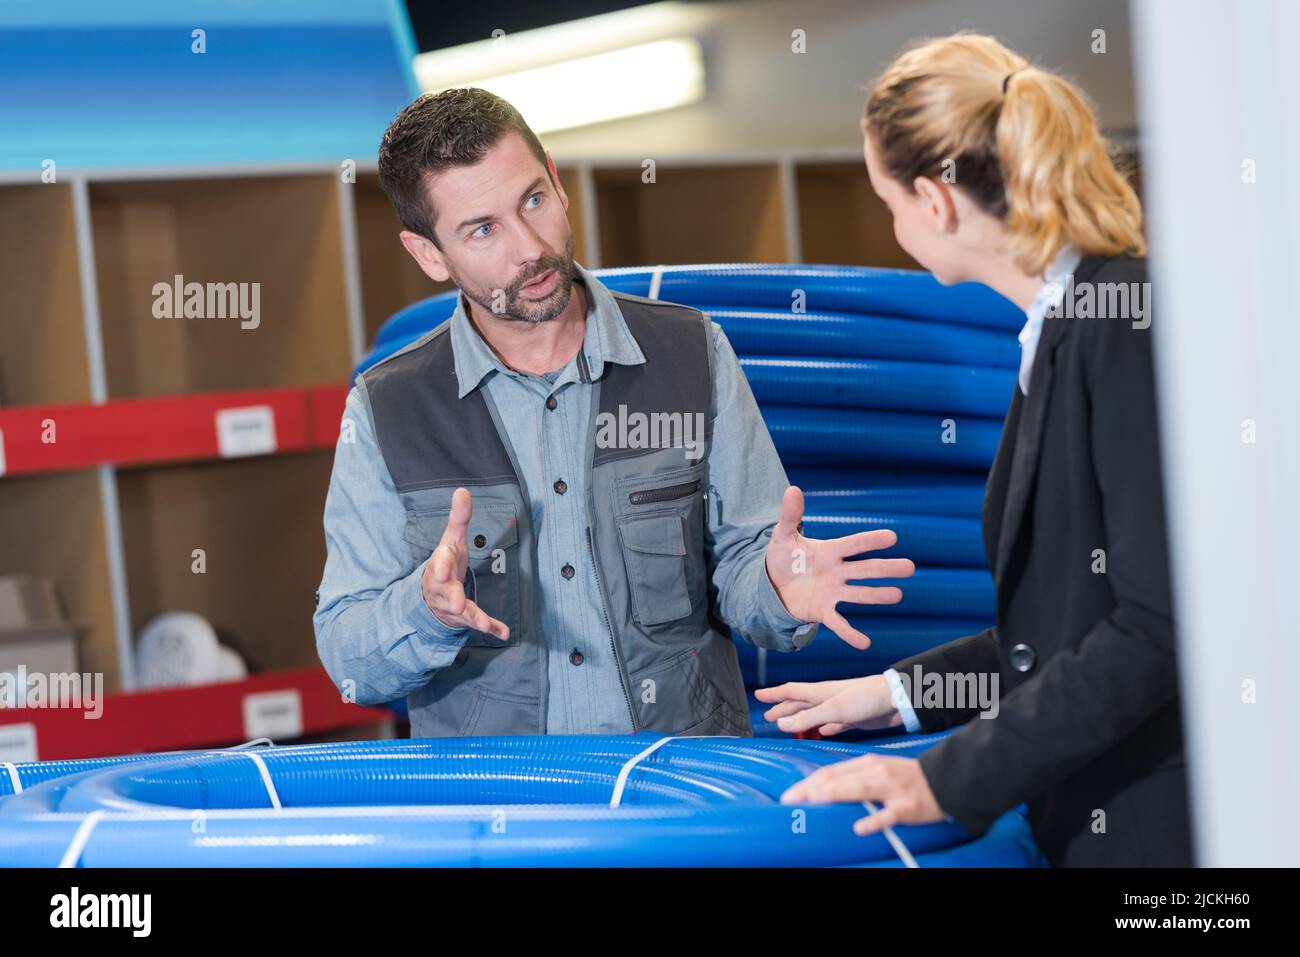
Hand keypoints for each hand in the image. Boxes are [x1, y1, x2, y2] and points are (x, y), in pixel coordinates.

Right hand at [420, 487, 509, 639]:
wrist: (430, 596)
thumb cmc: (445, 562)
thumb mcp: (451, 539)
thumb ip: (458, 517)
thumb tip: (462, 490)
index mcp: (440, 565)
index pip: (439, 564)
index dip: (439, 567)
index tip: (440, 572)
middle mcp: (443, 588)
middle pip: (446, 593)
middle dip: (451, 598)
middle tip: (458, 604)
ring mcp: (452, 605)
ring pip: (462, 613)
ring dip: (474, 618)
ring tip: (485, 625)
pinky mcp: (465, 618)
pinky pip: (477, 623)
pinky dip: (491, 628)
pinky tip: (503, 632)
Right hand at [754, 675, 901, 734]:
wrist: (897, 700)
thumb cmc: (867, 698)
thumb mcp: (834, 709)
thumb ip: (808, 717)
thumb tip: (781, 723)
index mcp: (820, 692)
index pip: (791, 691)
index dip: (774, 694)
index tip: (758, 694)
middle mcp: (828, 698)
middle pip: (799, 703)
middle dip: (783, 708)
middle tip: (768, 714)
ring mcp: (841, 708)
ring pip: (814, 713)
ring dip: (799, 718)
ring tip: (788, 723)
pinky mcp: (854, 718)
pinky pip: (833, 723)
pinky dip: (824, 727)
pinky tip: (823, 732)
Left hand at [765, 486, 915, 647]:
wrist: (773, 585)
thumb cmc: (783, 558)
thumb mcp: (782, 536)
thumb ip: (790, 516)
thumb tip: (792, 488)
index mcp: (830, 552)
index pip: (854, 544)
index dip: (870, 541)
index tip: (892, 537)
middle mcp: (837, 572)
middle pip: (865, 569)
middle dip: (886, 568)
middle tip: (910, 567)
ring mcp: (833, 592)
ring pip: (859, 594)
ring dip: (877, 596)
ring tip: (898, 595)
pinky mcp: (823, 611)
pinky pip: (839, 623)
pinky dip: (851, 634)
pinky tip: (865, 643)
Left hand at [779, 754, 944, 835]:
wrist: (946, 780)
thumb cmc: (907, 778)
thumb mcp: (879, 770)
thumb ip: (854, 777)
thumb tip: (825, 787)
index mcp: (868, 764)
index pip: (832, 771)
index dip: (809, 782)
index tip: (791, 793)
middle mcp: (877, 772)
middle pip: (839, 778)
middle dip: (812, 788)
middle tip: (791, 799)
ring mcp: (892, 789)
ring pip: (859, 790)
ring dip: (835, 794)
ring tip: (814, 801)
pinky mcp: (907, 807)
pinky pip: (889, 814)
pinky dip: (874, 821)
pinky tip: (860, 827)